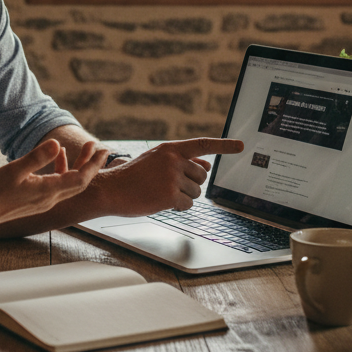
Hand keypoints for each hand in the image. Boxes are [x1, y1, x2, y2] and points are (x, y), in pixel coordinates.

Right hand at [0, 139, 107, 228]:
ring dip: (78, 166)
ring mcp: (44, 202)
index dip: (94, 165)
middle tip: (101, 148)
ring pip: (69, 183)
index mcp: (48, 191)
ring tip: (84, 148)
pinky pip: (58, 185)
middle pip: (80, 182)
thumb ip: (38, 157)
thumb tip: (57, 143)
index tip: (103, 150)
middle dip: (92, 165)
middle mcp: (50, 199)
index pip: (80, 179)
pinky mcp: (37, 201)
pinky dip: (62, 170)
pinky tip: (56, 155)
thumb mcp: (16, 170)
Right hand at [95, 137, 243, 214]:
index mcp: (170, 149)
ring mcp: (172, 178)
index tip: (241, 146)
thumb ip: (182, 161)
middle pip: (201, 177)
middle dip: (190, 184)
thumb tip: (206, 166)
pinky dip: (178, 207)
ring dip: (184, 196)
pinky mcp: (170, 195)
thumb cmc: (133, 176)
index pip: (203, 145)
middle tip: (168, 185)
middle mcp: (173, 160)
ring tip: (161, 192)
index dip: (224, 145)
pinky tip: (161, 202)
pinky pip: (188, 205)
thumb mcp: (157, 161)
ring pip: (196, 192)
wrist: (111, 189)